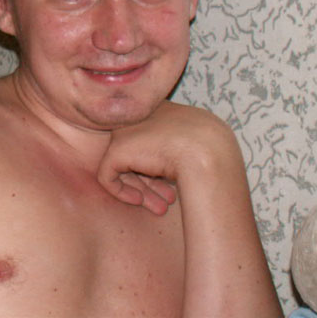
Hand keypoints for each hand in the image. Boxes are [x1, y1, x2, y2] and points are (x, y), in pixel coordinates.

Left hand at [97, 101, 235, 214]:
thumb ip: (177, 148)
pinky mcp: (116, 149)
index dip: (162, 168)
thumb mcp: (194, 143)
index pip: (152, 141)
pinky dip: (121, 192)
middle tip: (167, 201)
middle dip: (152, 183)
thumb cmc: (209, 147)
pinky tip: (139, 201)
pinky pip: (108, 176)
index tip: (175, 185)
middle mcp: (137, 116)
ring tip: (160, 208)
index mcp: (157, 109)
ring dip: (143, 190)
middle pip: (138, 154)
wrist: (207, 149)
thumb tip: (168, 166)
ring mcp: (124, 131)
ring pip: (125, 167)